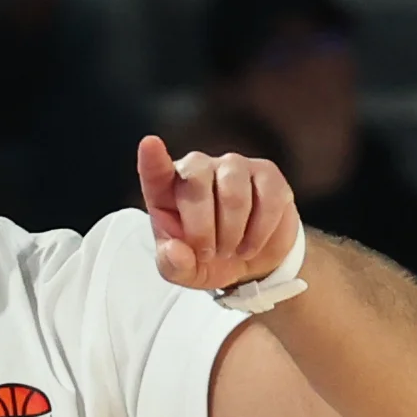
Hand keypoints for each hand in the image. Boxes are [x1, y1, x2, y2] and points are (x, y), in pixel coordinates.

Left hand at [136, 134, 301, 290]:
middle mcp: (198, 169)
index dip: (154, 159)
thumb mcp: (184, 272)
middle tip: (209, 253)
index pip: (156, 170)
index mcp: (167, 191)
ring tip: (231, 250)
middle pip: (197, 183)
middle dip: (203, 229)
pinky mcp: (267, 174)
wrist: (250, 262)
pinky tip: (251, 244)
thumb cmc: (207, 258)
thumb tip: (176, 250)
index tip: (150, 145)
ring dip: (233, 233)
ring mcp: (233, 167)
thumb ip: (173, 264)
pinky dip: (260, 231)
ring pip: (233, 194)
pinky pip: (267, 199)